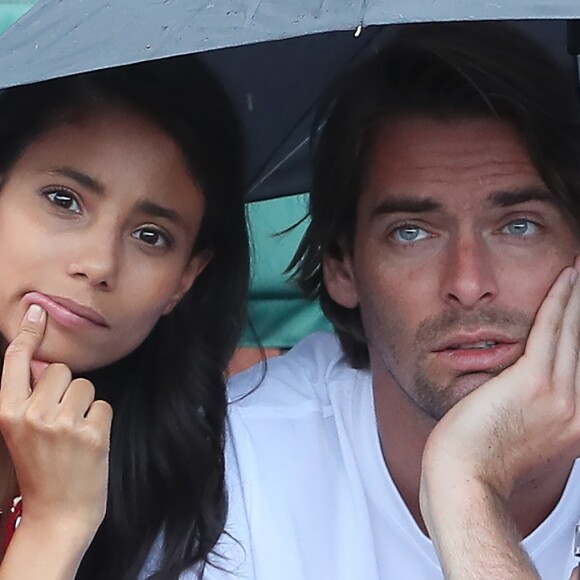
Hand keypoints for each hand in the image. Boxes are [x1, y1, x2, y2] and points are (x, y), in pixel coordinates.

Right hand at [0, 304, 112, 534]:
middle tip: (61, 423)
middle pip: (62, 370)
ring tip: (74, 436)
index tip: (35, 310)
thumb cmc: (42, 470)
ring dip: (85, 406)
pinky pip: (104, 405)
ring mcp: (62, 425)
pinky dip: (100, 422)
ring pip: (86, 386)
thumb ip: (30, 398)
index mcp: (8, 414)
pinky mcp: (91, 434)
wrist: (58, 516)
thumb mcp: (22, 433)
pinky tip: (89, 444)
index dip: (27, 336)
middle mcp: (32, 416)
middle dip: (66, 389)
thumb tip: (46, 363)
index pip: (16, 364)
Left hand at [422, 261, 579, 497]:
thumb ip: (532, 409)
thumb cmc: (479, 459)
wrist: (464, 481)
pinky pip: (550, 331)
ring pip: (573, 333)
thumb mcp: (517, 433)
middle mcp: (577, 411)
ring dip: (577, 297)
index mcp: (574, 423)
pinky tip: (565, 279)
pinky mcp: (533, 383)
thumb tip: (519, 383)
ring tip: (579, 272)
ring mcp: (560, 398)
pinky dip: (560, 301)